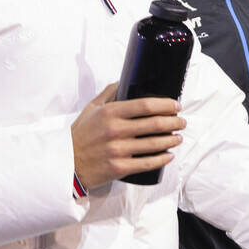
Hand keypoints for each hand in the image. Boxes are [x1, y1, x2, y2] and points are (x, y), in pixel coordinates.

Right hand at [71, 82, 185, 189]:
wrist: (67, 163)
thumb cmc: (80, 134)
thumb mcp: (91, 109)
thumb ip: (109, 93)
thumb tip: (125, 80)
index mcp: (110, 113)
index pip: (145, 105)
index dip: (166, 105)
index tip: (176, 106)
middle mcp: (115, 131)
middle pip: (154, 124)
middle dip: (174, 122)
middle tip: (181, 122)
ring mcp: (118, 150)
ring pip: (154, 144)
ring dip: (171, 140)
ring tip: (178, 137)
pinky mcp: (119, 168)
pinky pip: (147, 163)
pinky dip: (162, 159)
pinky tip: (169, 155)